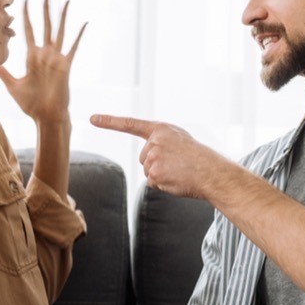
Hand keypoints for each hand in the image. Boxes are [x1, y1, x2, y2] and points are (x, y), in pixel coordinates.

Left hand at [0, 0, 85, 126]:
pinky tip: (84, 23)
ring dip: (62, 16)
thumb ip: (2, 72)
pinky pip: (73, 47)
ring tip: (65, 0)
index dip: (27, 15)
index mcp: (32, 57)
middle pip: (45, 25)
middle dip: (45, 8)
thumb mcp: (12, 85)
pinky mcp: (66, 65)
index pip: (29, 30)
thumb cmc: (31, 104)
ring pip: (59, 31)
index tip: (25, 0)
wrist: (45, 117)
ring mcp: (56, 59)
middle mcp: (45, 54)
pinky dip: (79, 36)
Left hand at [90, 114, 228, 199]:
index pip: (130, 124)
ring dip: (161, 175)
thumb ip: (161, 142)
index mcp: (160, 130)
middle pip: (144, 158)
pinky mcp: (154, 174)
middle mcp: (154, 141)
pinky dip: (163, 185)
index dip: (110, 122)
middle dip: (157, 164)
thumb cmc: (199, 158)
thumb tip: (148, 158)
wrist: (212, 172)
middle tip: (178, 164)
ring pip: (148, 171)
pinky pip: (152, 183)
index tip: (92, 119)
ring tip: (179, 171)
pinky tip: (176, 180)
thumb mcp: (179, 140)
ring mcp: (153, 157)